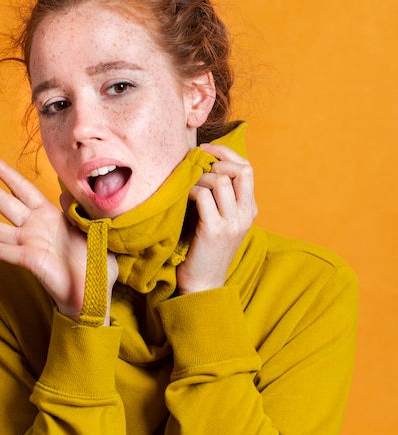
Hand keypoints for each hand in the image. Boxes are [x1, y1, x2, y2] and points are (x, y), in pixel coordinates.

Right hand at [0, 153, 117, 322]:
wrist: (95, 294)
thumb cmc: (95, 263)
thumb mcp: (92, 229)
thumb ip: (76, 210)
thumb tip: (64, 193)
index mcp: (49, 215)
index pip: (22, 187)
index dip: (5, 172)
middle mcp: (34, 226)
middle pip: (2, 200)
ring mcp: (28, 244)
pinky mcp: (27, 261)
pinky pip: (0, 250)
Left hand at [177, 144, 256, 294]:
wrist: (203, 284)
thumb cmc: (206, 248)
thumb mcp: (222, 219)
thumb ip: (222, 196)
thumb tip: (206, 163)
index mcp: (250, 210)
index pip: (247, 168)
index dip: (227, 153)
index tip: (206, 150)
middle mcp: (246, 215)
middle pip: (241, 170)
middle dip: (217, 162)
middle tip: (198, 169)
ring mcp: (232, 223)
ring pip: (220, 181)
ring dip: (200, 179)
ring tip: (190, 188)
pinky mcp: (214, 230)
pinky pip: (204, 196)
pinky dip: (191, 191)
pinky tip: (185, 199)